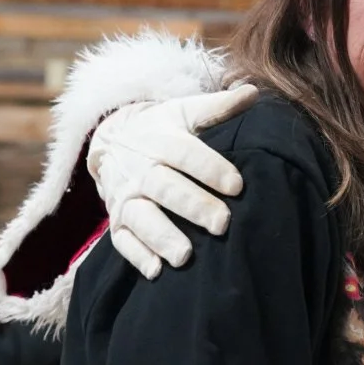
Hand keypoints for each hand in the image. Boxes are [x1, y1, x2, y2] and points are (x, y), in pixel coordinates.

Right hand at [86, 84, 257, 278]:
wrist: (111, 140)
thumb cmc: (161, 128)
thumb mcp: (185, 111)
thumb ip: (218, 106)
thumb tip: (252, 92)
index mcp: (161, 140)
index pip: (186, 154)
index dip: (211, 168)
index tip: (237, 185)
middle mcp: (141, 170)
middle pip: (166, 188)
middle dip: (193, 206)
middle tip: (222, 224)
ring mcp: (125, 197)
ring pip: (141, 217)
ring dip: (162, 237)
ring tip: (186, 256)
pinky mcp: (116, 220)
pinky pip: (122, 241)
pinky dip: (137, 256)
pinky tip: (156, 272)